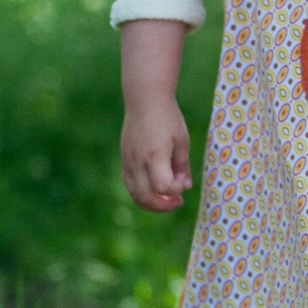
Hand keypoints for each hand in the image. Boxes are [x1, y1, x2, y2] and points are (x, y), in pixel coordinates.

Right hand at [119, 19, 190, 210]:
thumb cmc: (168, 119)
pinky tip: (155, 189)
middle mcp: (137, 161)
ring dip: (151, 203)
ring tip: (167, 200)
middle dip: (163, 206)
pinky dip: (142, 192)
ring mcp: (128, 161)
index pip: (162, 187)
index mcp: (155, 155)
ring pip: (134, 193)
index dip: (175, 190)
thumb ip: (182, 166)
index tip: (184, 181)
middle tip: (178, 202)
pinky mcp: (124, 159)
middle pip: (145, 197)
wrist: (145, 101)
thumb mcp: (182, 141)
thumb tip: (183, 188)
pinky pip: (130, 183)